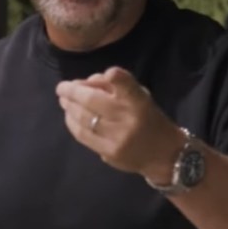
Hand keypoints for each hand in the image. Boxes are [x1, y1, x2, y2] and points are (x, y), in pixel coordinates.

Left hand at [55, 66, 184, 181]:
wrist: (166, 155)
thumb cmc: (148, 119)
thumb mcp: (140, 96)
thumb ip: (115, 86)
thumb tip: (83, 83)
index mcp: (140, 102)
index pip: (128, 86)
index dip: (117, 78)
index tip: (107, 73)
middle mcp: (129, 119)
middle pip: (93, 101)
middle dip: (72, 92)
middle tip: (62, 87)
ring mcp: (118, 138)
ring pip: (84, 118)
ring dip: (69, 107)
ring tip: (63, 100)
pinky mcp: (110, 153)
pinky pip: (83, 135)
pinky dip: (72, 123)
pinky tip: (69, 116)